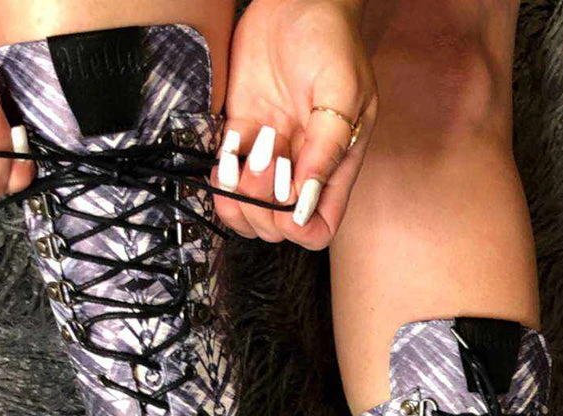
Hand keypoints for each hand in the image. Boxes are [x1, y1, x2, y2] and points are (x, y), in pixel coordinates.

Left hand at [213, 0, 376, 248]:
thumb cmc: (331, 40)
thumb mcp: (343, 91)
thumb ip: (327, 148)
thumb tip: (306, 200)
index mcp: (334, 165)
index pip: (319, 227)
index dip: (300, 228)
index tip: (288, 201)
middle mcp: (301, 168)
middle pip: (278, 225)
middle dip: (264, 206)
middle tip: (265, 162)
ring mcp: (269, 154)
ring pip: (247, 209)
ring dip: (238, 196)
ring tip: (242, 158)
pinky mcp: (242, 134)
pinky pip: (225, 177)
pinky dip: (219, 176)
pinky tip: (226, 153)